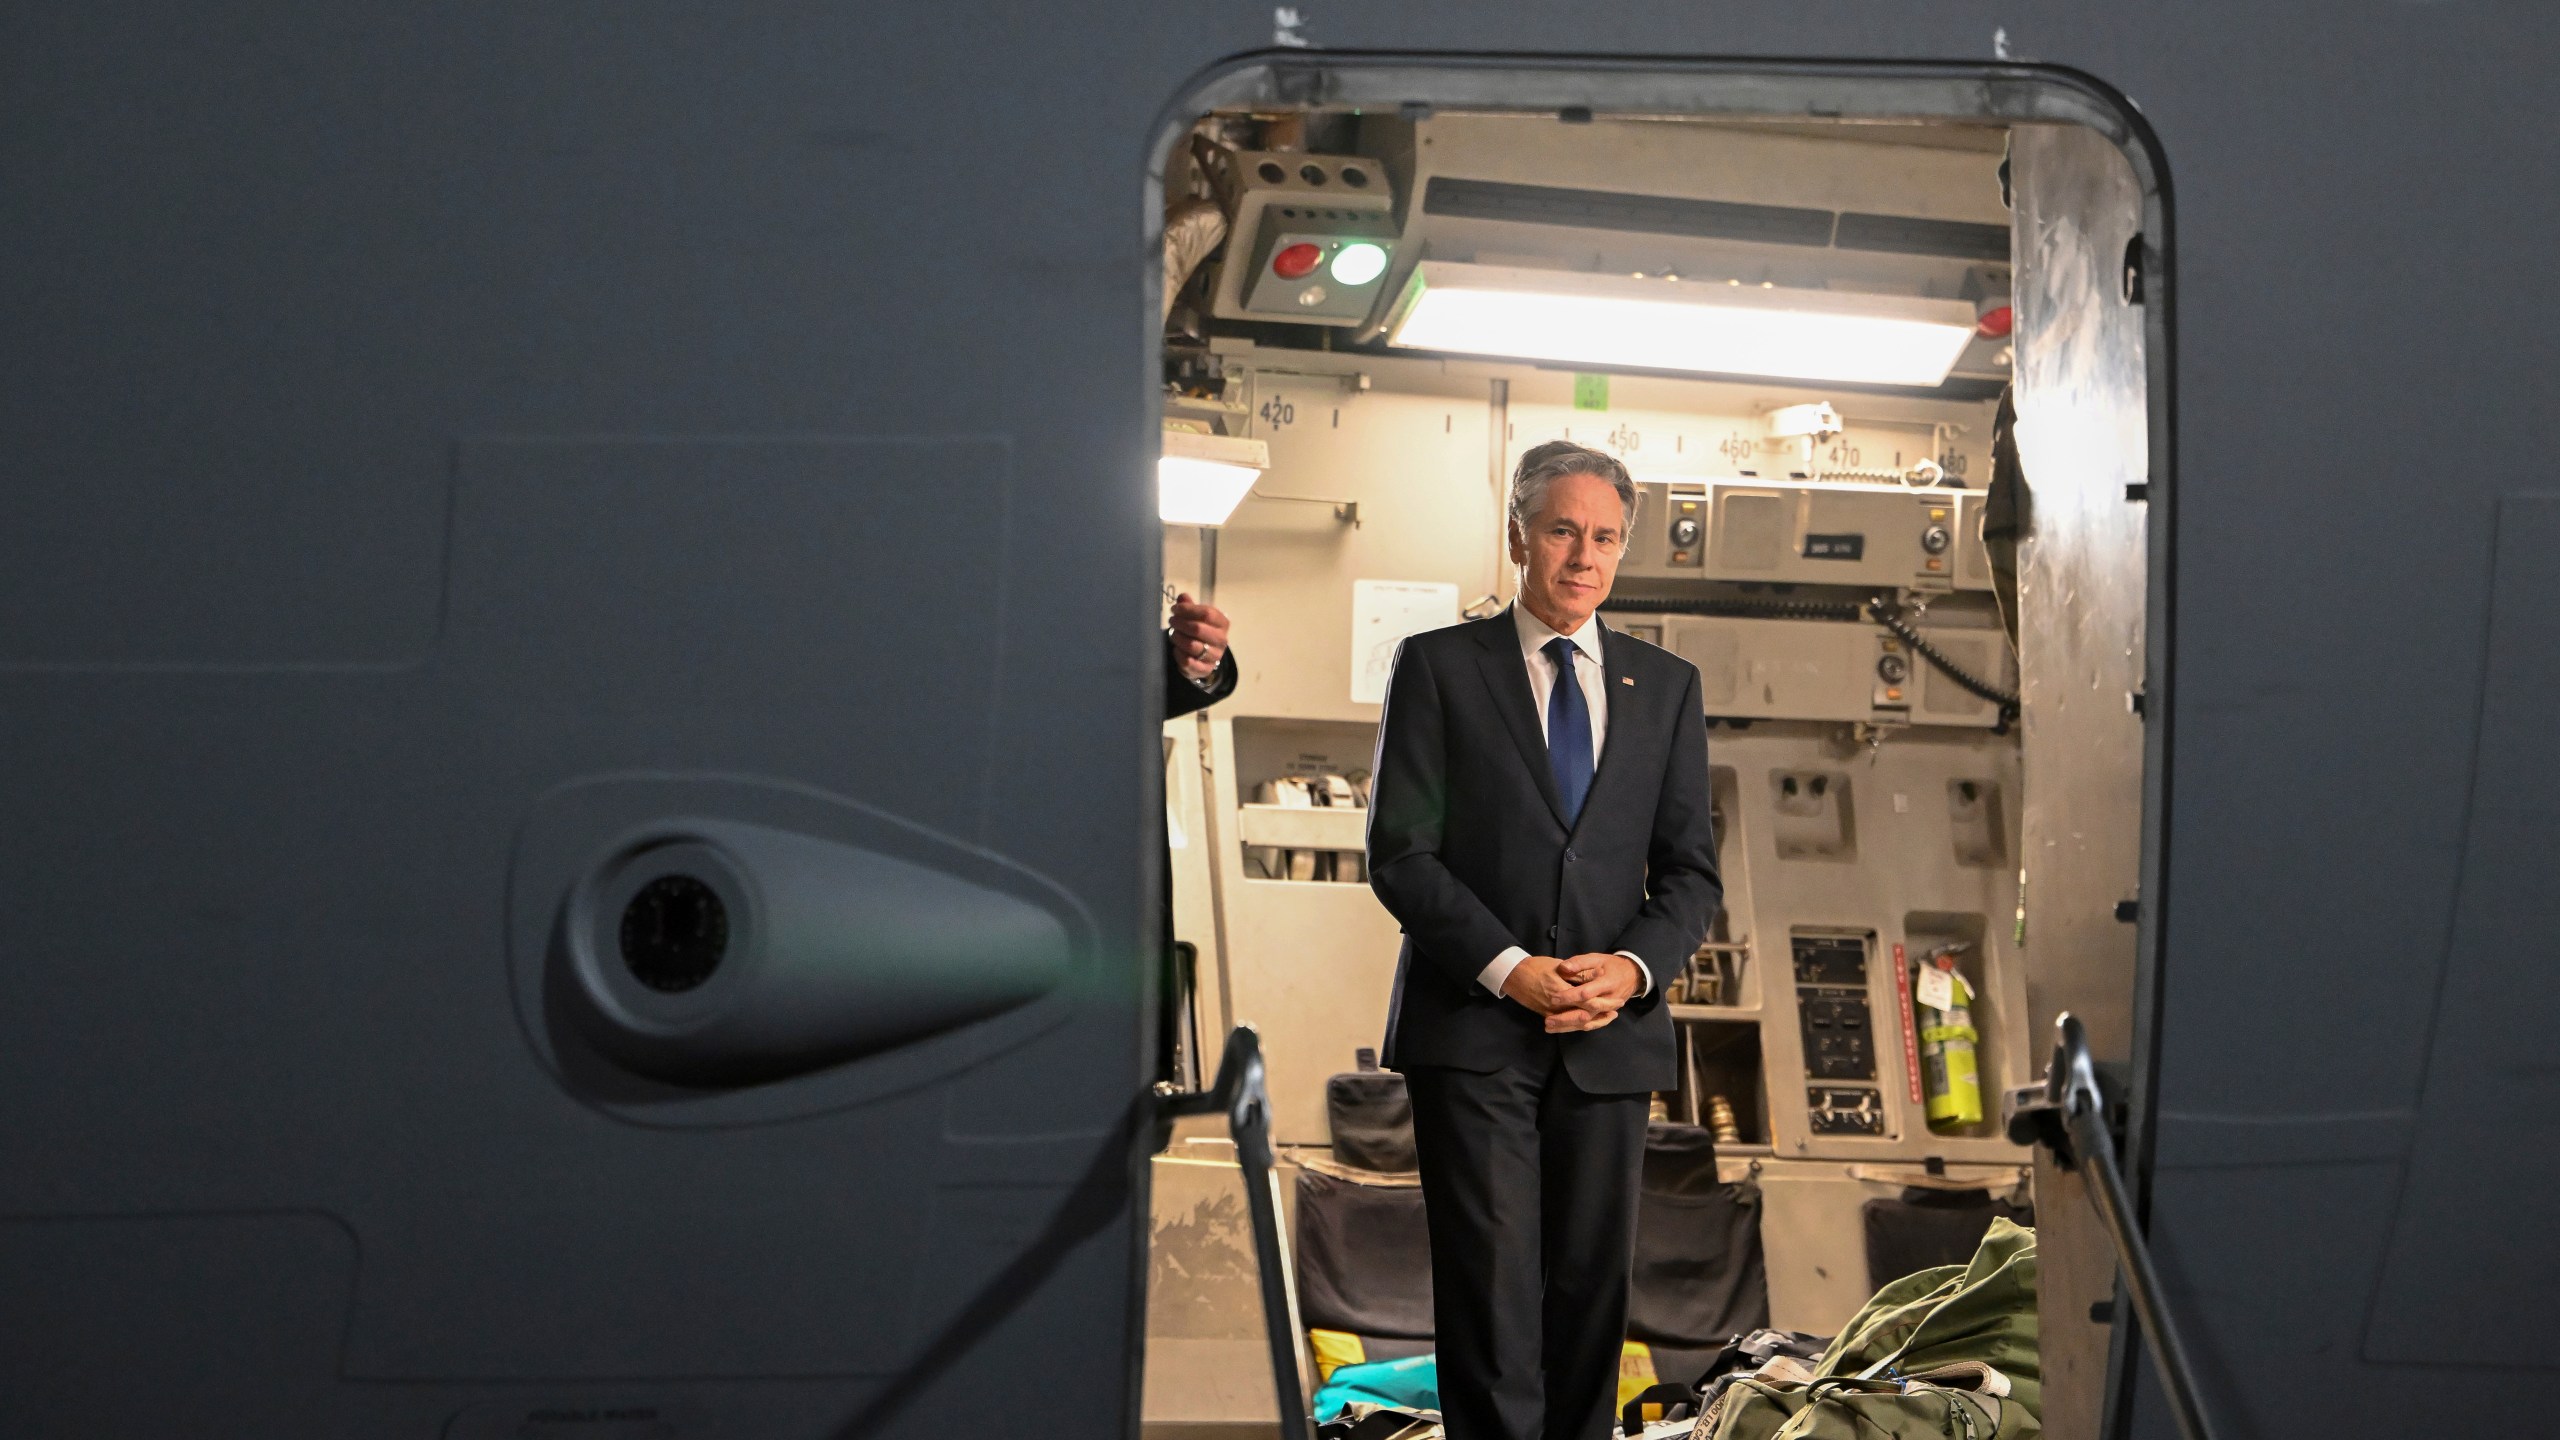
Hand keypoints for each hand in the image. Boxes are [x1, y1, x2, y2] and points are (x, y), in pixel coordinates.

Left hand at [1170, 593, 1229, 679]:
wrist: (1206, 655)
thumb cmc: (1201, 630)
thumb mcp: (1197, 616)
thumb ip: (1189, 605)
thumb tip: (1182, 597)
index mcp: (1222, 623)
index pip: (1206, 613)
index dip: (1188, 609)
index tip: (1175, 609)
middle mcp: (1222, 640)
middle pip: (1198, 629)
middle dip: (1180, 623)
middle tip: (1171, 621)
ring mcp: (1215, 656)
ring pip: (1191, 646)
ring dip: (1178, 638)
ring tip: (1173, 634)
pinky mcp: (1205, 669)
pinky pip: (1188, 662)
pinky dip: (1178, 654)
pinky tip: (1176, 649)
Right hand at [1500, 954, 1619, 1033]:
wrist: (1513, 975)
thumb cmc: (1535, 967)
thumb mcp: (1557, 966)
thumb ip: (1576, 973)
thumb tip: (1596, 976)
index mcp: (1560, 990)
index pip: (1587, 1000)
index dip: (1604, 1002)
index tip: (1617, 999)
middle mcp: (1556, 1005)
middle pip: (1585, 1015)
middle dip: (1603, 1014)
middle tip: (1617, 1009)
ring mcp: (1551, 1013)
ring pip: (1577, 1024)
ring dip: (1595, 1021)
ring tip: (1609, 1017)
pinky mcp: (1548, 1015)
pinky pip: (1568, 1025)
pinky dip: (1581, 1024)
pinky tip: (1591, 1020)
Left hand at [1547, 953, 1638, 1034]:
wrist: (1631, 976)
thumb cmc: (1611, 965)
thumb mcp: (1597, 959)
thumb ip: (1580, 963)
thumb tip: (1563, 967)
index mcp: (1606, 984)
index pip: (1586, 993)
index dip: (1569, 996)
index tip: (1553, 998)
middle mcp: (1607, 1001)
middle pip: (1586, 1014)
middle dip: (1565, 1018)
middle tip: (1547, 1020)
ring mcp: (1607, 1011)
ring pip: (1586, 1023)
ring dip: (1567, 1026)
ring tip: (1549, 1027)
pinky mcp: (1604, 1016)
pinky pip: (1590, 1025)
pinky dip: (1575, 1028)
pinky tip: (1561, 1029)